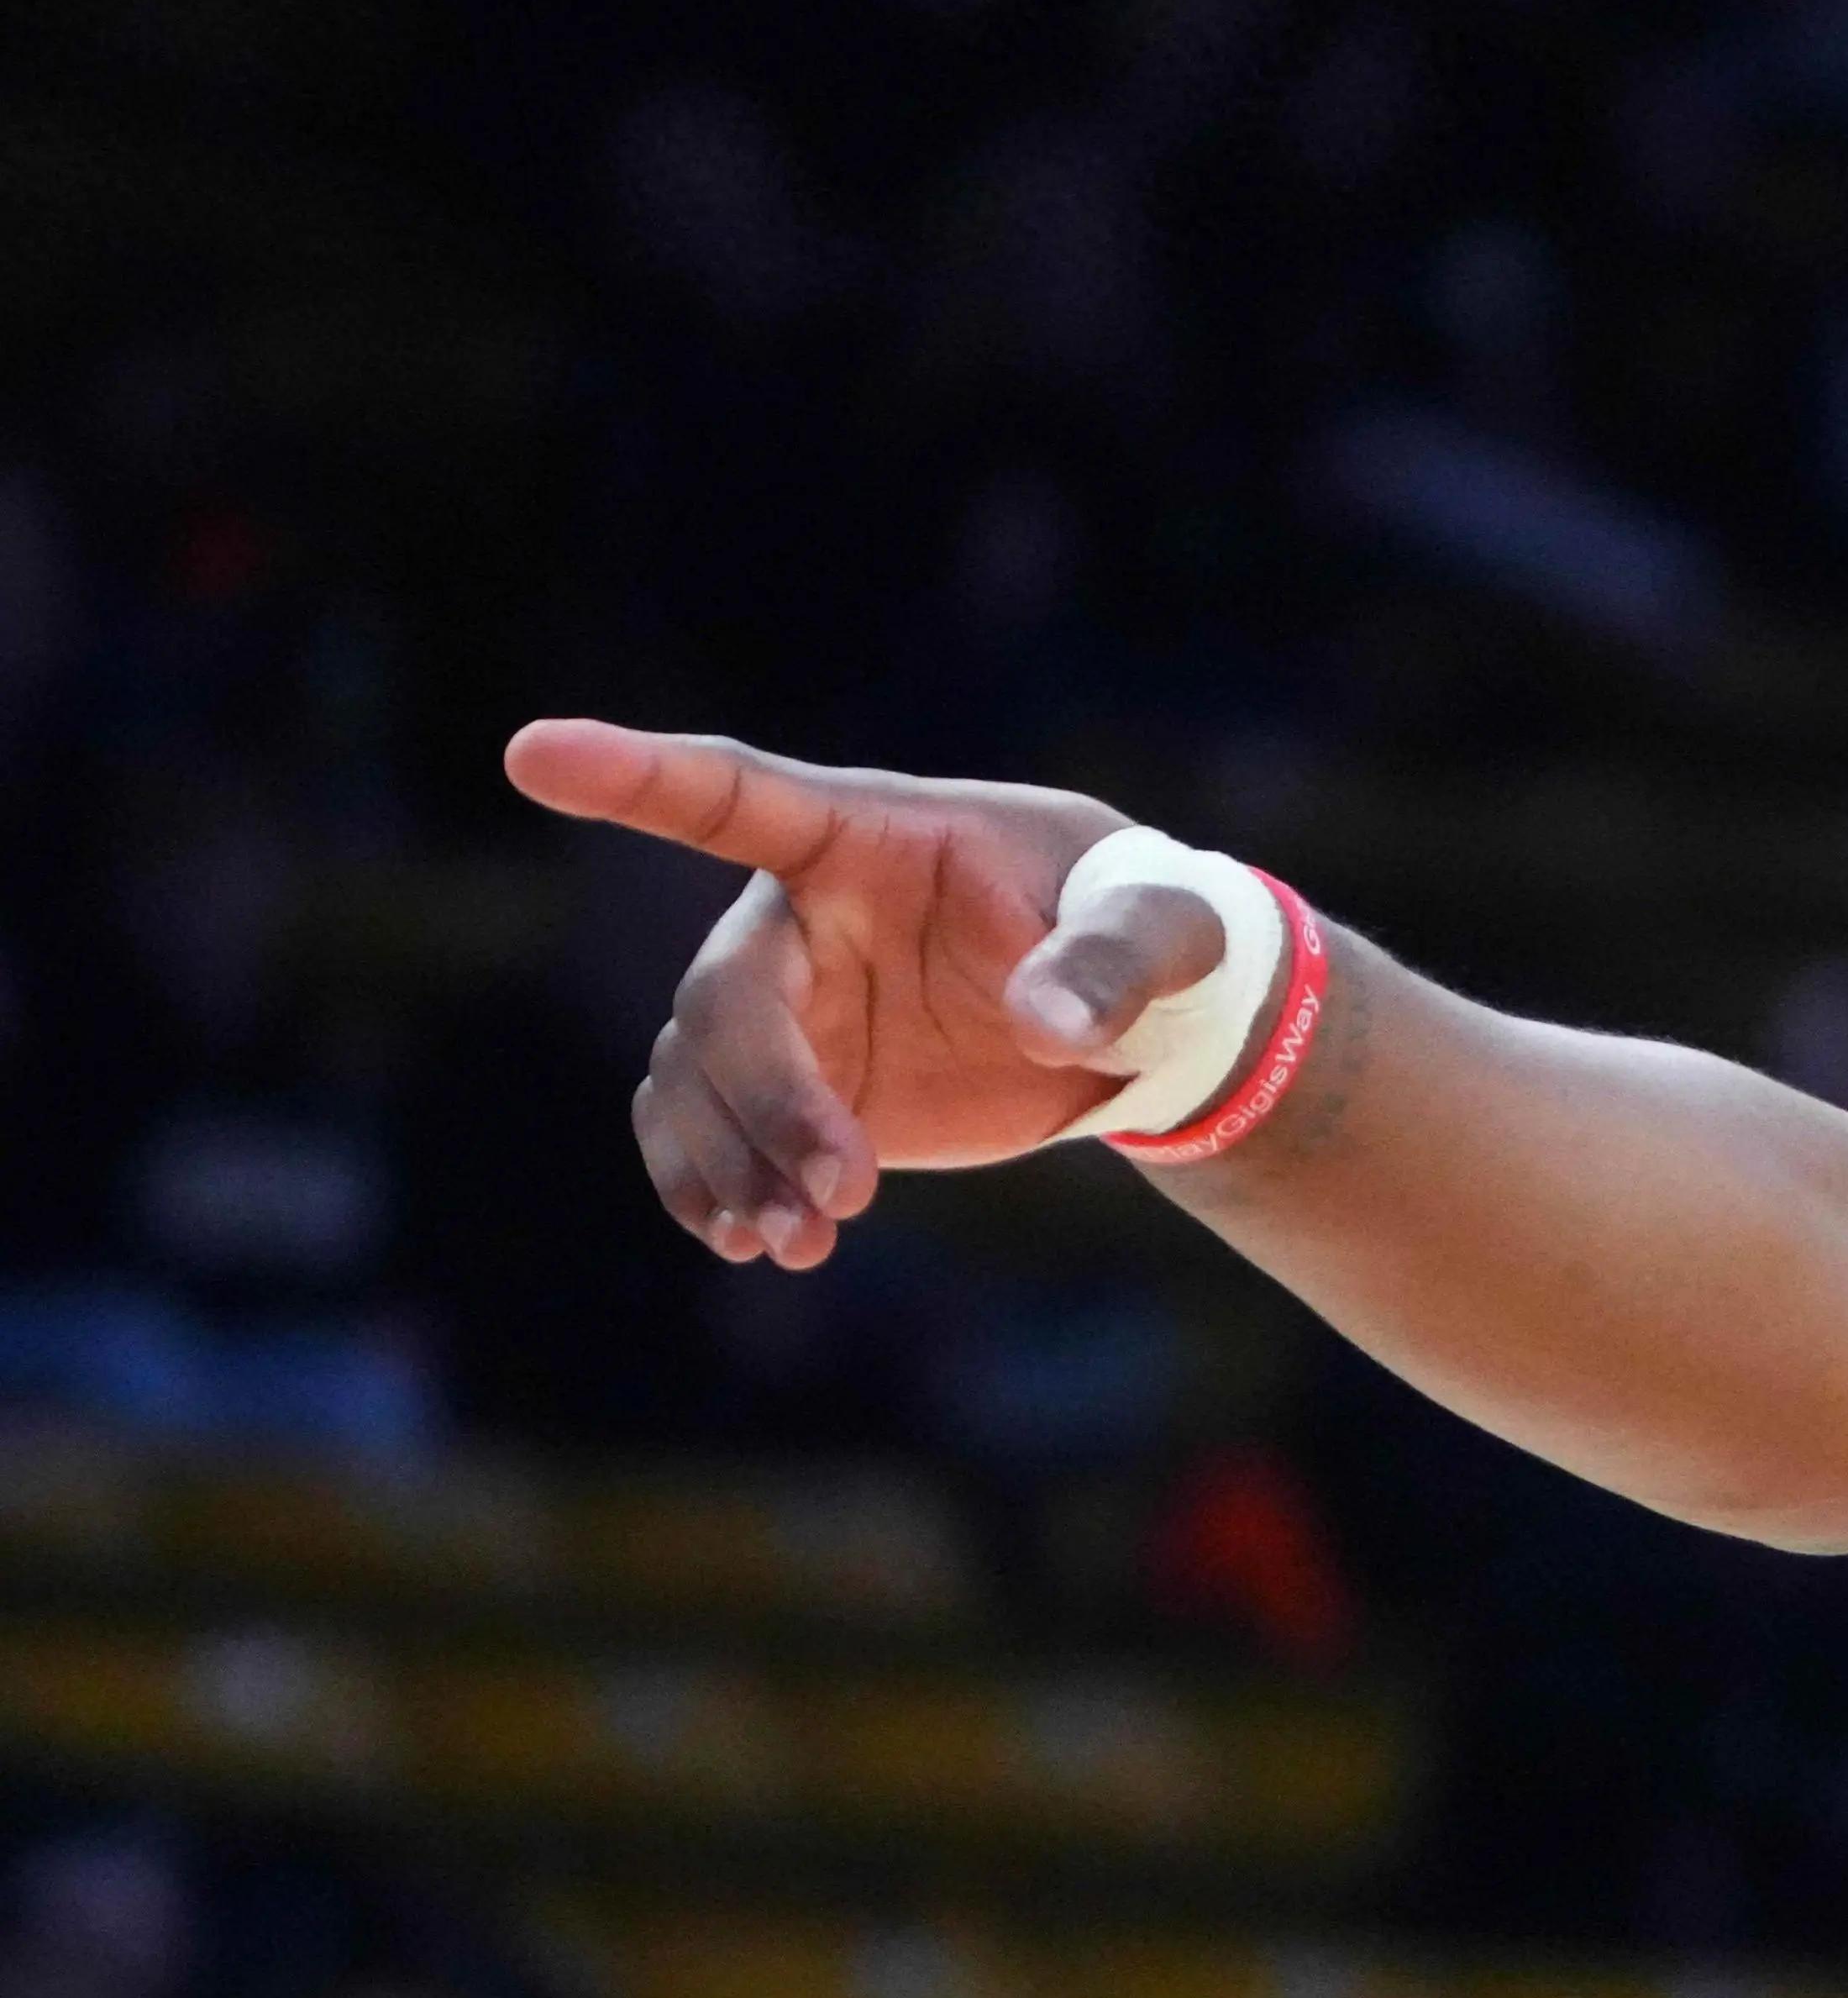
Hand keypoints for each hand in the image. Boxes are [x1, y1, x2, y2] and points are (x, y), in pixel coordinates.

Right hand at [501, 721, 1236, 1268]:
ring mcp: (787, 1007)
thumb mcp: (1166, 924)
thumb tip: (1050, 1022)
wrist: (1137, 1014)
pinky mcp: (793, 1088)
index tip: (532, 751)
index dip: (636, 774)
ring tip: (791, 1246)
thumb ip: (1115, 958)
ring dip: (727, 1167)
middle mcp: (801, 918)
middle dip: (764, 1101)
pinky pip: (702, 1133)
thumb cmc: (1144, 925)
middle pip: (723, 1000)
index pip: (733, 793)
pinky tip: (756, 1245)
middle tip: (843, 1194)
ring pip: (695, 1080)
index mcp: (871, 837)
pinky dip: (713, 1190)